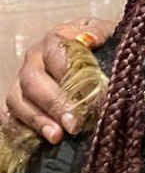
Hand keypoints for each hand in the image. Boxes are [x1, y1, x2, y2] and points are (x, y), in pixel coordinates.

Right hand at [1, 17, 113, 143]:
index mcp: (56, 38)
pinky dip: (22, 128)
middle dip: (54, 103)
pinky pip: (9, 115)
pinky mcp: (18, 101)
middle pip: (33, 79)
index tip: (88, 91)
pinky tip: (41, 139)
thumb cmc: (103, 45)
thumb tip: (92, 40)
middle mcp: (34, 57)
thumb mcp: (107, 34)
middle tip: (74, 123)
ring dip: (37, 119)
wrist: (96, 53)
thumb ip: (101, 33)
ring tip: (57, 136)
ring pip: (18, 100)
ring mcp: (23, 80)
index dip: (67, 72)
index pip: (54, 52)